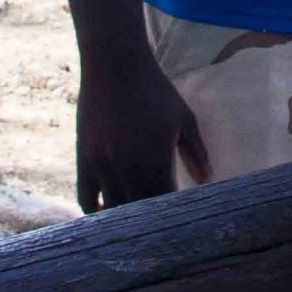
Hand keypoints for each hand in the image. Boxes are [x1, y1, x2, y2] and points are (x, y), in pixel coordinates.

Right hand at [75, 42, 210, 213]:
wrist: (115, 64)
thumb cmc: (155, 90)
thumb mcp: (184, 118)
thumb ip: (197, 152)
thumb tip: (207, 181)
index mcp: (157, 160)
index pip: (166, 206)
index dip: (172, 216)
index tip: (178, 218)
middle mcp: (128, 168)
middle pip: (139, 214)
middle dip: (149, 223)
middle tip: (157, 226)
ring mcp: (103, 165)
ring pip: (112, 210)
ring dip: (123, 220)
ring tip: (134, 225)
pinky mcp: (84, 159)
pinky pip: (85, 199)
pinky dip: (96, 211)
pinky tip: (107, 211)